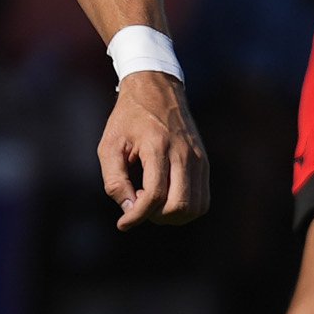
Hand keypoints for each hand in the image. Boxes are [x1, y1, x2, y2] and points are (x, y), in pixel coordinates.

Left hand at [99, 71, 208, 230]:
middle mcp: (183, 154)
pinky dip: (184, 207)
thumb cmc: (128, 118)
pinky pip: (202, 200)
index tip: (123, 223)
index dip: (136, 216)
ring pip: (195, 208)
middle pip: (179, 206)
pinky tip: (166, 195)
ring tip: (153, 200)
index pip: (154, 195)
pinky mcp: (204, 162)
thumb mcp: (109, 145)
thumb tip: (128, 209)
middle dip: (156, 217)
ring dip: (172, 215)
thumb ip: (114, 180)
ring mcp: (198, 158)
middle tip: (140, 203)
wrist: (157, 89)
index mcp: (157, 146)